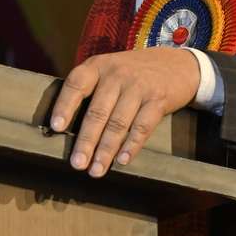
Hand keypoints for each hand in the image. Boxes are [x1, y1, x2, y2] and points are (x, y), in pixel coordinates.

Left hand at [48, 48, 200, 177]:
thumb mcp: (109, 70)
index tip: (56, 128)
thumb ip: (91, 90)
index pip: (76, 85)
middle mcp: (116, 74)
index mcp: (98, 66)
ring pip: (118, 123)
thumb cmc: (134, 73)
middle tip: (77, 164)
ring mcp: (138, 86)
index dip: (64, 106)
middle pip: (98, 111)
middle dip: (86, 141)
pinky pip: (142, 126)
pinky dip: (131, 145)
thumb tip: (65, 127)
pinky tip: (122, 161)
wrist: (178, 64)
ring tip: (96, 170)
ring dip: (106, 150)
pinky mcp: (158, 99)